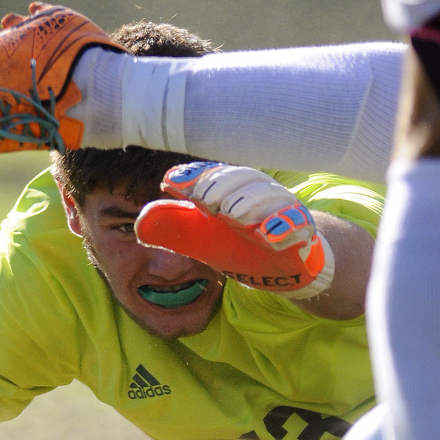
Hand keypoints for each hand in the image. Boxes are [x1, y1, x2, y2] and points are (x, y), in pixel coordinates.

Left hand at [135, 162, 335, 297]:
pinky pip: (297, 225)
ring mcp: (280, 210)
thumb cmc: (237, 243)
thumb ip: (173, 229)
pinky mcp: (301, 231)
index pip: (208, 174)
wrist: (281, 265)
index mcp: (227, 188)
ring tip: (234, 216)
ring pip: (269, 197)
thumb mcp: (200, 239)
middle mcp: (254, 192)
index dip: (192, 176)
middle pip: (239, 179)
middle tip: (204, 202)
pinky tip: (270, 237)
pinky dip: (285, 228)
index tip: (172, 182)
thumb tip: (139, 222)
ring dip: (251, 204)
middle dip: (220, 187)